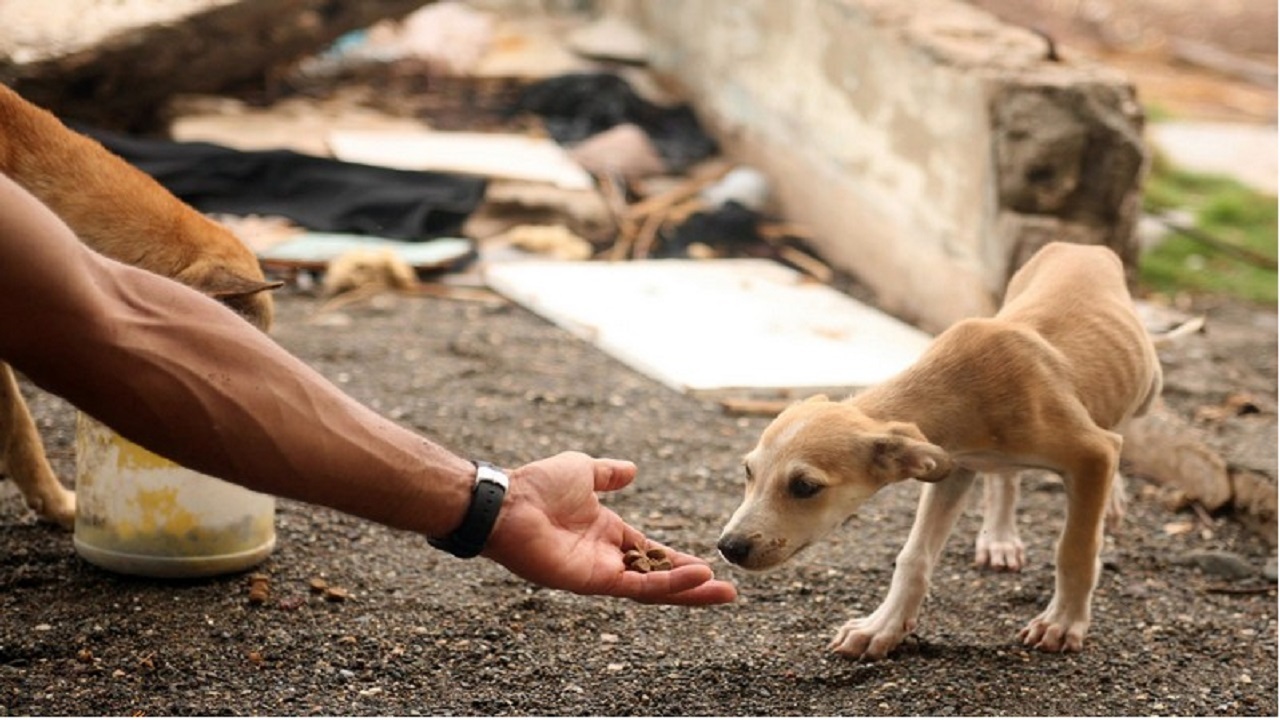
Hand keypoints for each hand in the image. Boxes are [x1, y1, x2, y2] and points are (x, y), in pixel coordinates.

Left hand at [482, 451, 736, 604]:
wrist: (508, 502)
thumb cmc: (537, 485)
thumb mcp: (583, 470)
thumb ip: (609, 474)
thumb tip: (632, 470)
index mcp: (607, 534)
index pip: (652, 553)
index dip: (679, 561)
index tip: (709, 565)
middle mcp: (606, 558)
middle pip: (658, 577)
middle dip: (692, 585)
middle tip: (727, 590)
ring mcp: (600, 572)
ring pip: (654, 588)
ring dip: (688, 590)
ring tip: (722, 591)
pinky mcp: (593, 581)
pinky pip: (638, 587)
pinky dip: (668, 584)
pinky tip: (696, 577)